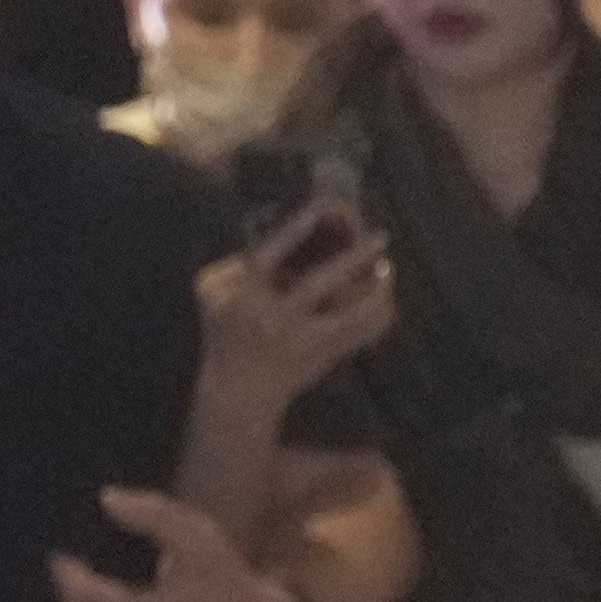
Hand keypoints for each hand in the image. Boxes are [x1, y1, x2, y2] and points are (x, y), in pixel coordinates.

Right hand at [195, 212, 396, 406]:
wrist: (241, 393)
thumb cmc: (225, 334)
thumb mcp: (212, 295)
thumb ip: (233, 264)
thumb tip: (271, 234)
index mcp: (246, 299)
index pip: (266, 259)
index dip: (292, 232)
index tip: (320, 209)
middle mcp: (276, 319)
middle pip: (315, 285)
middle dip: (350, 259)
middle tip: (380, 235)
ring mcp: (304, 341)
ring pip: (350, 317)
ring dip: (375, 292)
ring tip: (388, 267)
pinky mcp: (325, 356)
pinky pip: (362, 335)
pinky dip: (379, 316)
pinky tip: (386, 296)